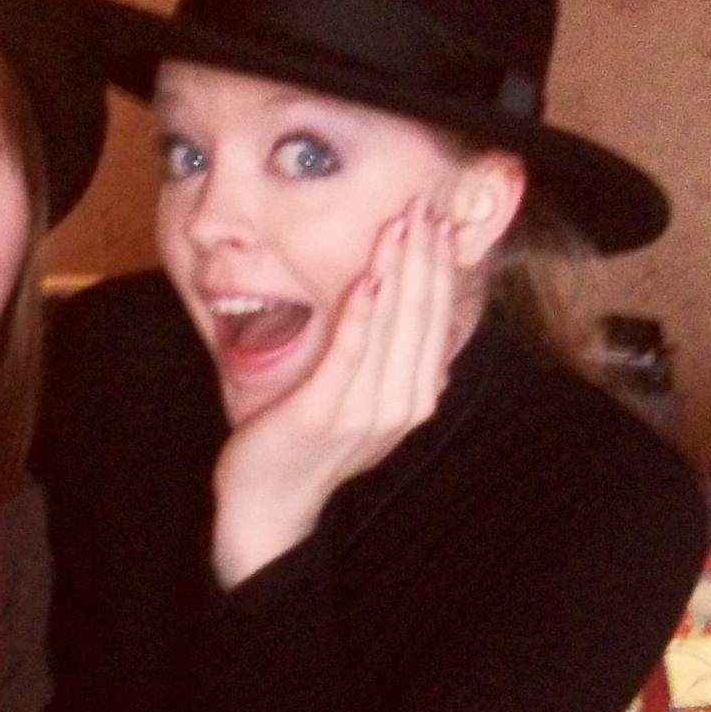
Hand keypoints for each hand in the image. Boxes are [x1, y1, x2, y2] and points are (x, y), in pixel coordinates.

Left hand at [211, 198, 460, 585]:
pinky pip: (349, 355)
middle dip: (425, 258)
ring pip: (391, 329)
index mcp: (415, 402)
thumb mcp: (366, 415)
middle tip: (427, 205)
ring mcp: (365, 413)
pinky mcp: (324, 413)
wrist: (267, 506)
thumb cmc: (309, 451)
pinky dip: (362, 315)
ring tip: (402, 222)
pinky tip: (369, 277)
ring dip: (398, 271)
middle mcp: (400, 408)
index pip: (437, 323)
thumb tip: (442, 363)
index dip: (441, 270)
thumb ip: (401, 385)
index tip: (442, 222)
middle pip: (421, 318)